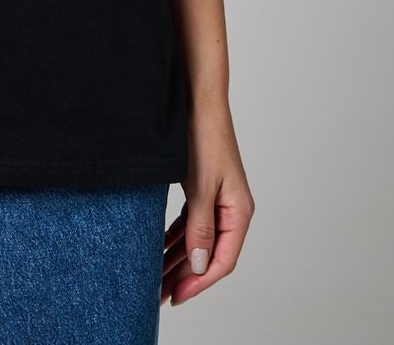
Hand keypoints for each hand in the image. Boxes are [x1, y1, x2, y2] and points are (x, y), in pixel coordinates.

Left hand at [160, 104, 254, 307]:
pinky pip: (190, 223)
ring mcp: (217, 199)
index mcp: (239, 211)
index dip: (199, 281)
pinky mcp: (203, 189)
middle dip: (184, 275)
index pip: (223, 261)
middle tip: (158, 294)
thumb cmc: (203, 136)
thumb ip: (200, 228)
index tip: (176, 296)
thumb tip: (200, 266)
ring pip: (197, 240)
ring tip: (155, 278)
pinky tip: (158, 248)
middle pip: (209, 254)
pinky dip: (174, 237)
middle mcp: (231, 209)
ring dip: (177, 258)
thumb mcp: (200, 187)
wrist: (197, 98)